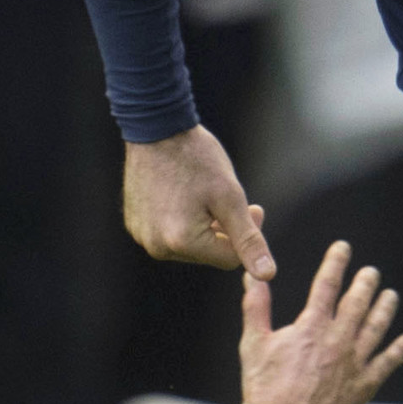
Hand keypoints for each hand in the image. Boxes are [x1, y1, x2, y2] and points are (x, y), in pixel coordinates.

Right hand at [122, 124, 271, 276]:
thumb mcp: (230, 197)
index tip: (253, 206)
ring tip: (201, 194)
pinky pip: (169, 234)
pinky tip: (182, 193)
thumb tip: (267, 275)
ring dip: (203, 226)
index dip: (247, 233)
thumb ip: (248, 239)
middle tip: (228, 199)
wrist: (156, 128)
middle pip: (208, 253)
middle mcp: (157, 246)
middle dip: (223, 230)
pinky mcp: (135, 224)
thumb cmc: (197, 158)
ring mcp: (142, 236)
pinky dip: (181, 220)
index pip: (230, 259)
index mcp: (181, 242)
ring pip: (190, 245)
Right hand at [240, 240, 402, 403]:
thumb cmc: (263, 386)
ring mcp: (353, 363)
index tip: (344, 248)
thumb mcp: (253, 342)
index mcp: (311, 327)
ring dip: (385, 309)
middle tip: (371, 273)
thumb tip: (252, 275)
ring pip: (376, 328)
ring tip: (391, 296)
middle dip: (366, 283)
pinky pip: (387, 363)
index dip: (336, 263)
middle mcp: (337, 340)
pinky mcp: (363, 386)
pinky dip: (399, 349)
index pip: (327, 285)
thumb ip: (256, 305)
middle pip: (357, 303)